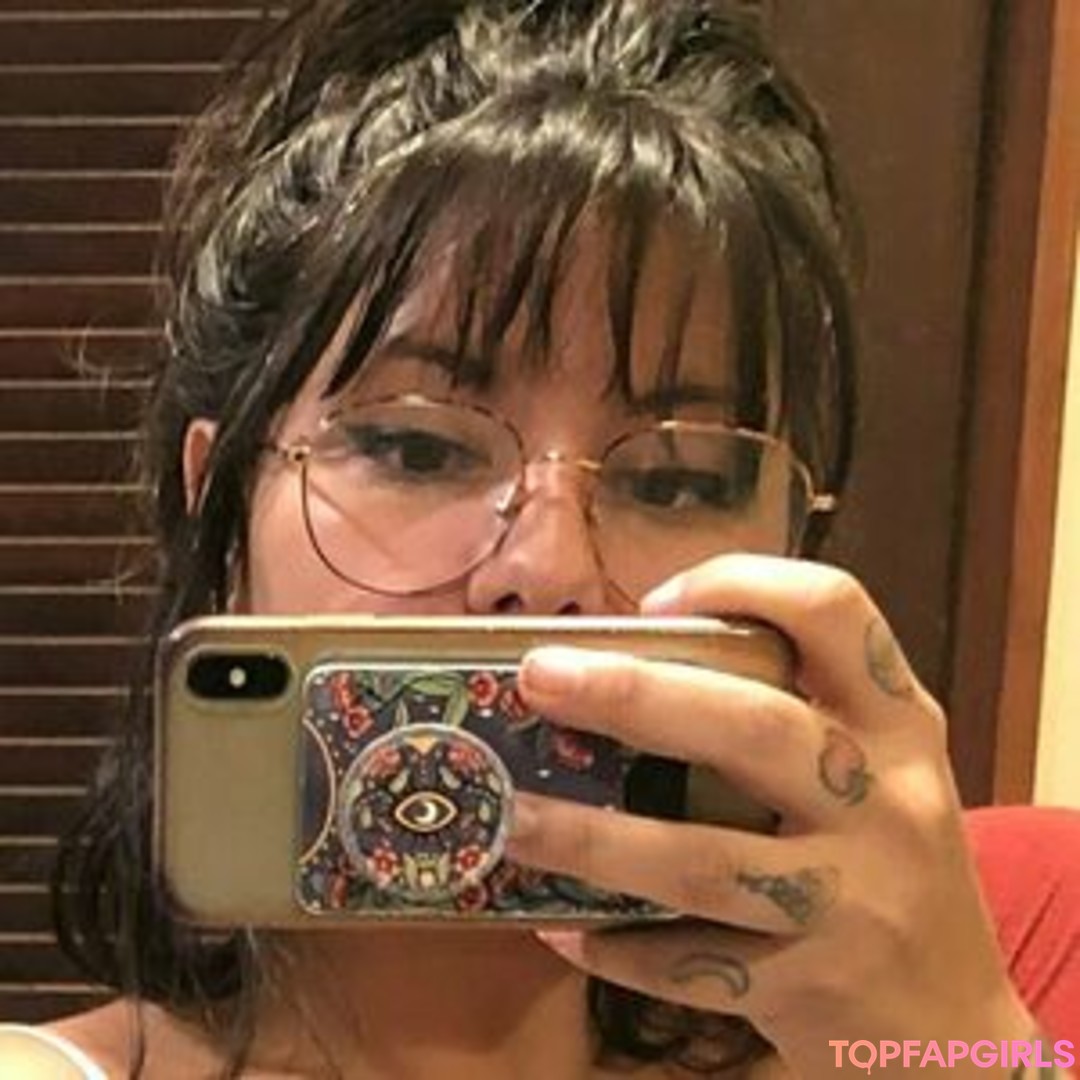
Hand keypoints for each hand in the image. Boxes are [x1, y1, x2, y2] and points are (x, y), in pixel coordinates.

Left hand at [507, 554, 1039, 1077]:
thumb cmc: (889, 864)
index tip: (656, 603)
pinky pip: (691, 963)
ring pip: (702, 861)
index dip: (740, 584)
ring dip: (592, 839)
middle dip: (632, 695)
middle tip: (539, 676)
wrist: (952, 1022)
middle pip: (751, 727)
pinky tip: (559, 926)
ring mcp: (851, 900)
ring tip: (513, 818)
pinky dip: (617, 946)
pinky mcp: (809, 986)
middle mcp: (884, 800)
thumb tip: (628, 669)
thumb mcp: (873, 769)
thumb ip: (790, 713)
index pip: (834, 610)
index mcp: (897, 723)